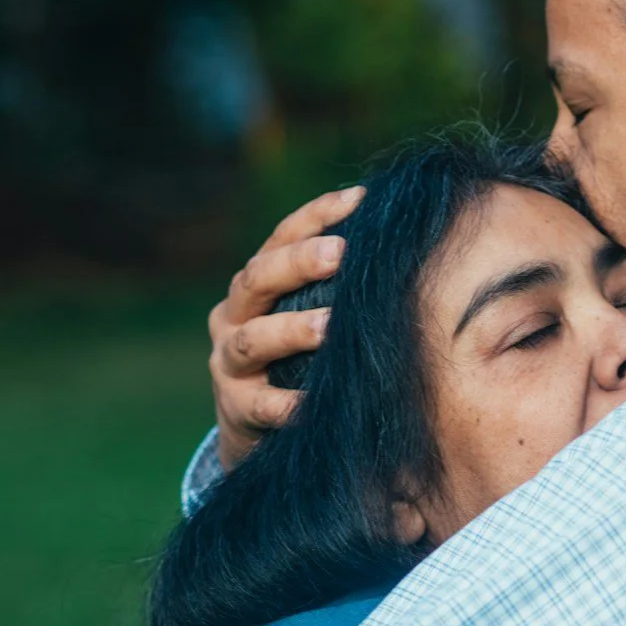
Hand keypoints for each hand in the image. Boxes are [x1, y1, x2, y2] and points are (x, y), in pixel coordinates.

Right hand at [206, 186, 362, 470]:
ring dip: (292, 330)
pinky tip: (313, 402)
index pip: (280, 238)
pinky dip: (287, 404)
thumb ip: (333, 284)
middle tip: (341, 253)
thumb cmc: (293, 357)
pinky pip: (261, 405)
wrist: (250, 426)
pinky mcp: (236, 408)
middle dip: (299, 263)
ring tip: (330, 326)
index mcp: (254, 284)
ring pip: (254, 339)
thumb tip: (396, 235)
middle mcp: (234, 315)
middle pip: (258, 279)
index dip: (317, 215)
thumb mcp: (302, 314)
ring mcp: (229, 362)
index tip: (360, 200)